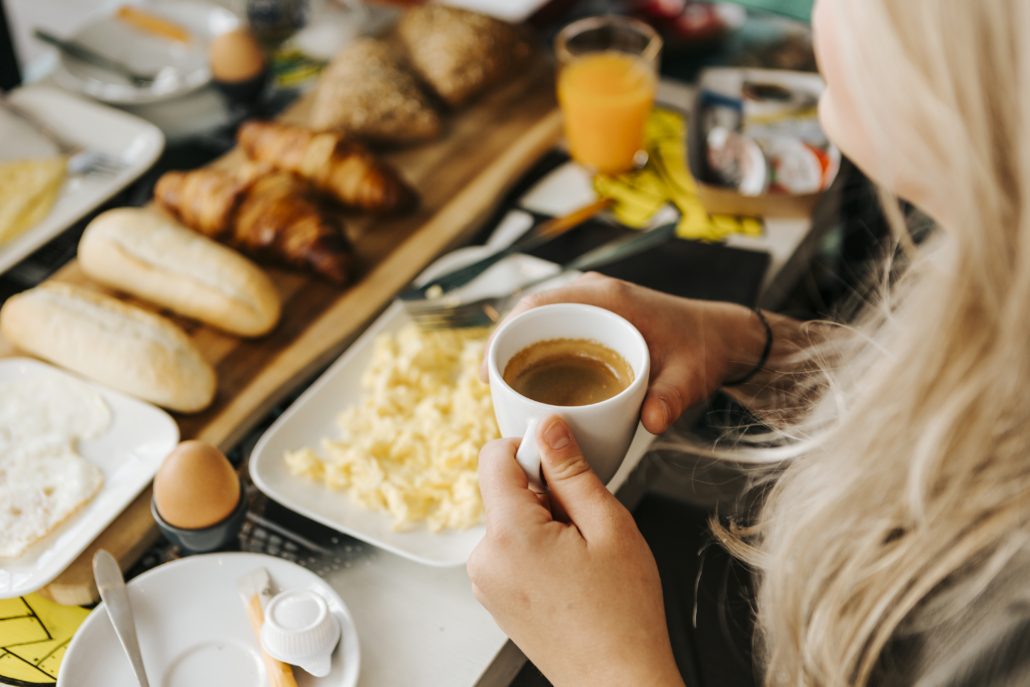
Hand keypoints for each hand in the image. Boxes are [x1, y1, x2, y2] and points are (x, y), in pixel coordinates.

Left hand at [468, 416, 683, 686]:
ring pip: (508, 518)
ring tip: (580, 557)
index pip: (493, 455)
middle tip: (586, 526)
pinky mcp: (493, 596)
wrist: (616, 681)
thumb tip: (549, 426)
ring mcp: (485, 581)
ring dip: (542, 521)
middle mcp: (484, 558)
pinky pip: (508, 548)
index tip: (564, 465)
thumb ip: (573, 470)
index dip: (531, 448)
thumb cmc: (623, 614)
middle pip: (502, 488)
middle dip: (543, 492)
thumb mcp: (609, 527)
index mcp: (509, 534)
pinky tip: (569, 574)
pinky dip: (535, 547)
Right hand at [482, 273, 765, 433]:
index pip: (539, 304)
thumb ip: (670, 399)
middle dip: (501, 343)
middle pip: (529, 312)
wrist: (720, 336)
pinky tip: (523, 381)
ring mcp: (592, 305)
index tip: (490, 366)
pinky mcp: (593, 319)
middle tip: (486, 383)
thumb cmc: (701, 350)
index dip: (505, 332)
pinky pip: (552, 329)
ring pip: (538, 321)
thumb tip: (651, 422)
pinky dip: (533, 350)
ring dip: (515, 348)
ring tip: (497, 386)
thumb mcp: (689, 377)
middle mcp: (594, 295)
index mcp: (608, 298)